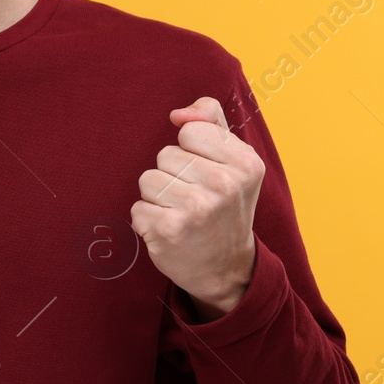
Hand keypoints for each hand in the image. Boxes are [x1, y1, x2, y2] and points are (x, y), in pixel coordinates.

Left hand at [130, 96, 261, 318]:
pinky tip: (171, 231)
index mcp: (246, 163)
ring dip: (159, 197)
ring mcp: (196, 209)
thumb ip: (211, 122)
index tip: (207, 173)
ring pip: (148, 179)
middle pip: (166, 154)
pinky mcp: (168, 229)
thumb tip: (178, 114)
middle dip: (174, 175)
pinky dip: (148, 220)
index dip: (191, 150)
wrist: (226, 269)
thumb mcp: (234, 161)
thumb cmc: (225, 206)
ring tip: (182, 214)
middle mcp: (224, 185)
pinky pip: (137, 207)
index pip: (191, 131)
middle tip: (196, 199)